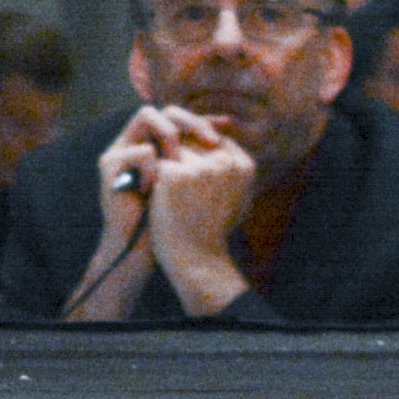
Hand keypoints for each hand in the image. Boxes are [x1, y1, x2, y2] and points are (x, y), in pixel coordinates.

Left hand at [120, 108, 263, 316]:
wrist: (196, 261)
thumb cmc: (214, 232)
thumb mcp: (239, 198)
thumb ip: (234, 169)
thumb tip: (223, 137)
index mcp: (245, 165)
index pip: (215, 140)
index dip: (198, 155)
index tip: (188, 174)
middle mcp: (226, 162)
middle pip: (194, 142)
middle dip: (182, 160)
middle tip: (178, 190)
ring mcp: (201, 167)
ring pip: (174, 150)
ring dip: (167, 168)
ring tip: (169, 196)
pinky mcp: (176, 174)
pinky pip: (158, 163)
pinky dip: (153, 178)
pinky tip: (155, 197)